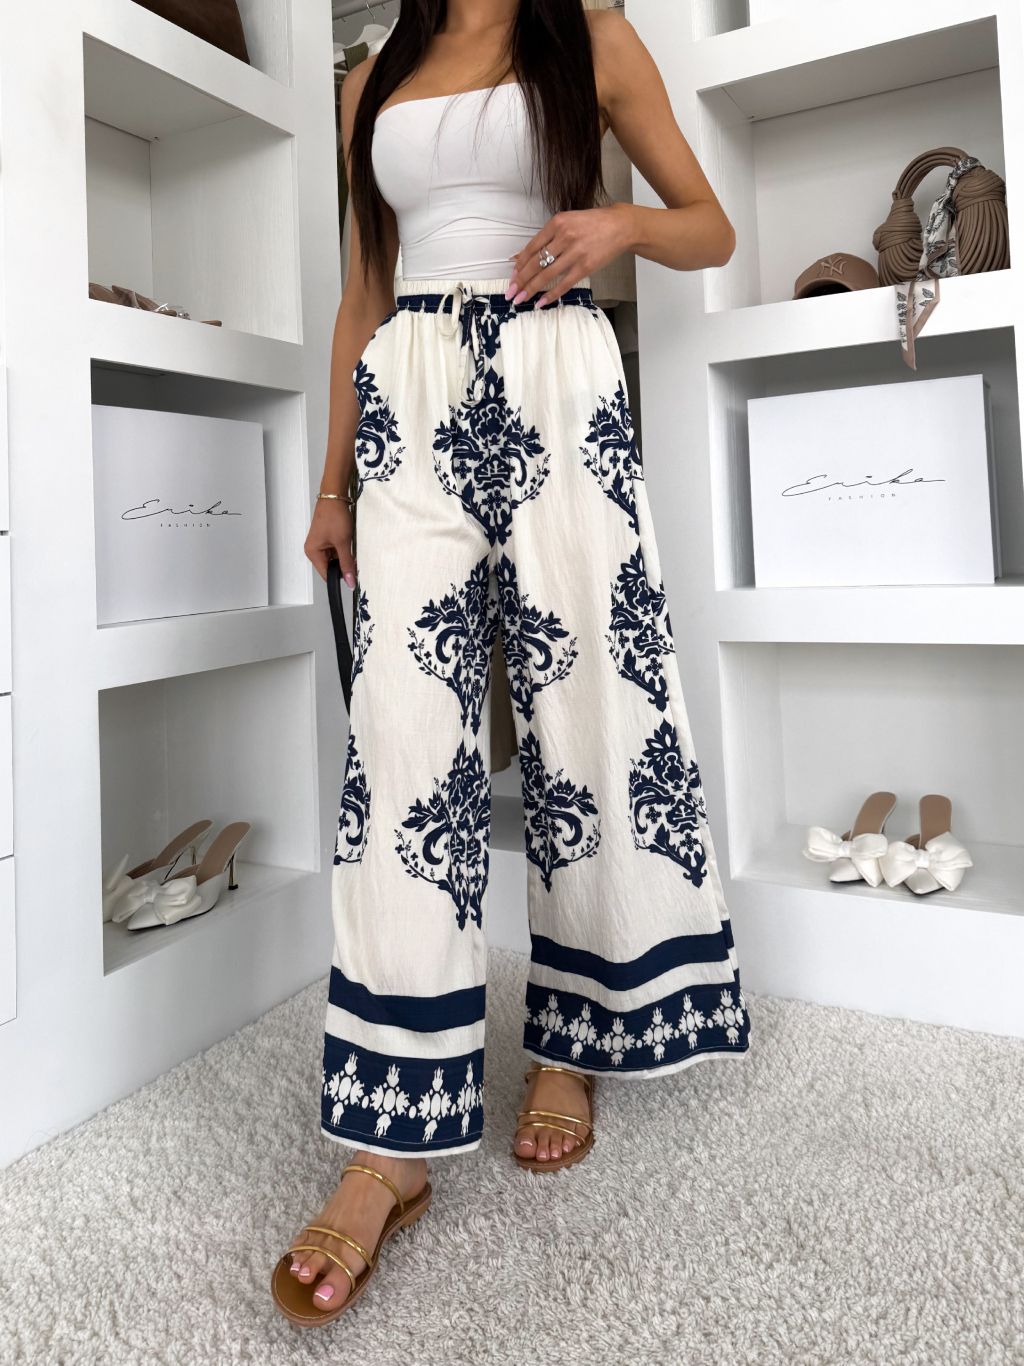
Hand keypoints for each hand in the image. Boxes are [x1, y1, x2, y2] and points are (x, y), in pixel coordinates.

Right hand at [305, 497, 355, 585]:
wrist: (335, 496)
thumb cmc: (334, 515)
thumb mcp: (343, 542)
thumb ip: (347, 563)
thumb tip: (349, 581)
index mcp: (313, 552)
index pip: (326, 574)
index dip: (339, 578)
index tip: (352, 579)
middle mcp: (314, 550)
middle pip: (330, 567)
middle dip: (343, 566)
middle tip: (354, 560)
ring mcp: (320, 544)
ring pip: (335, 559)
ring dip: (344, 557)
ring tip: (350, 547)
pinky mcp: (327, 539)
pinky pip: (336, 551)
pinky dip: (343, 550)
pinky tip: (348, 543)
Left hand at [505, 203, 635, 305]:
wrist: (621, 226)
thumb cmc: (593, 224)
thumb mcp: (568, 222)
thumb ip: (548, 238)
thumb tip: (523, 256)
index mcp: (557, 223)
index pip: (532, 247)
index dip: (520, 264)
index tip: (512, 276)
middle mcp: (564, 237)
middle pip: (536, 263)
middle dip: (520, 280)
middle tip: (510, 293)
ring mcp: (575, 253)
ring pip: (547, 275)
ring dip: (531, 289)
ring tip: (520, 299)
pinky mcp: (585, 267)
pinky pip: (564, 284)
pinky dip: (551, 295)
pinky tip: (540, 302)